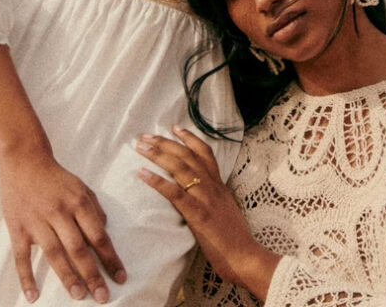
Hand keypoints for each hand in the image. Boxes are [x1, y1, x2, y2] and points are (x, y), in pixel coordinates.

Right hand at [0, 151, 126, 302]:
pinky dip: (26, 277)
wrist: (25, 161)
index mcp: (78, 202)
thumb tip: (104, 232)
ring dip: (67, 277)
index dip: (110, 257)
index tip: (120, 277)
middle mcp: (60, 213)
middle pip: (78, 248)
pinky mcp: (18, 228)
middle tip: (102, 297)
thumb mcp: (82, 187)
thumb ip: (95, 209)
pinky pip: (22, 256)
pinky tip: (32, 295)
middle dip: (92, 274)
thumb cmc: (57, 177)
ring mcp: (37, 221)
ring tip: (78, 295)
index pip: (98, 235)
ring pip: (54, 254)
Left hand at [136, 127, 279, 300]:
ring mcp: (206, 198)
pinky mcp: (198, 214)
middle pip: (187, 156)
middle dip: (165, 143)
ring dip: (158, 154)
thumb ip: (214, 198)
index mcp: (219, 186)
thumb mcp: (226, 210)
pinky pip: (174, 193)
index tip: (174, 128)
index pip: (205, 153)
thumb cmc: (235, 239)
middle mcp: (213, 186)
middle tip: (146, 135)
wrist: (245, 257)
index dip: (189, 138)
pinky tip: (142, 173)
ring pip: (180, 168)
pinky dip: (157, 181)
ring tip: (140, 147)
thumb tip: (201, 193)